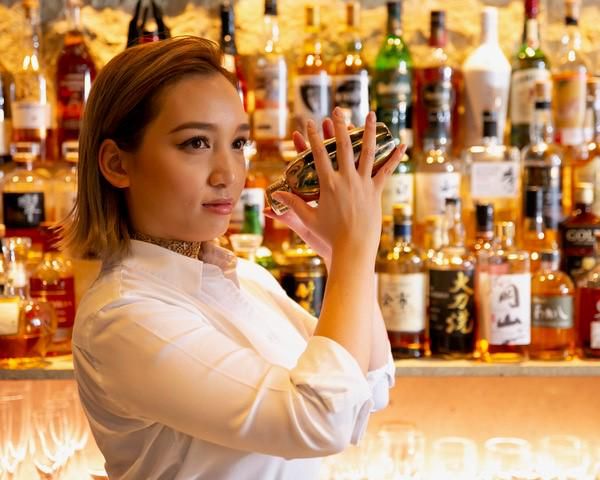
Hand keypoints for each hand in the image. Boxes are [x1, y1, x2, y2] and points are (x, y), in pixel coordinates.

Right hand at [265, 108, 405, 264]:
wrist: (353, 248)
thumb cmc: (328, 236)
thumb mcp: (308, 219)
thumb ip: (293, 204)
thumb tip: (275, 196)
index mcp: (328, 185)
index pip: (318, 154)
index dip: (312, 137)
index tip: (309, 122)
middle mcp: (346, 180)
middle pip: (342, 146)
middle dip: (339, 126)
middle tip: (337, 110)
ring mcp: (363, 184)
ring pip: (367, 152)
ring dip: (368, 131)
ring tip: (371, 114)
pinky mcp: (376, 191)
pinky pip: (386, 171)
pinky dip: (394, 157)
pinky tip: (402, 145)